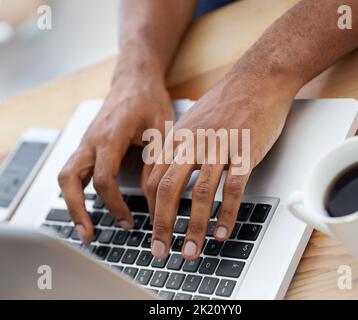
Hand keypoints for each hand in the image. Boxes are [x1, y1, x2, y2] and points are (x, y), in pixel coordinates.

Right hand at [58, 77, 173, 243]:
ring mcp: (86, 141)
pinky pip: (73, 170)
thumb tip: (154, 198)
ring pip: (65, 176)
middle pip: (69, 180)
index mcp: (110, 136)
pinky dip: (77, 190)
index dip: (115, 205)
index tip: (129, 221)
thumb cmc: (150, 100)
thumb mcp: (162, 131)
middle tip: (88, 234)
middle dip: (76, 210)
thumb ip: (156, 163)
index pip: (103, 179)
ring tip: (85, 226)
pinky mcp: (87, 143)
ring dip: (72, 203)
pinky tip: (89, 203)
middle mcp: (91, 140)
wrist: (135, 79)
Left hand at [145, 72, 294, 259]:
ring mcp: (218, 146)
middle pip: (168, 190)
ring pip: (199, 193)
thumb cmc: (226, 102)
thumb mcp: (192, 122)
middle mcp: (192, 143)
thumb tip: (170, 176)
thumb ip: (179, 148)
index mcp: (177, 138)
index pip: (153, 180)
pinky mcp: (244, 150)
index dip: (151, 210)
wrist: (257, 78)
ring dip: (193, 226)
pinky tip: (222, 231)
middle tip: (161, 252)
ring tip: (191, 251)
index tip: (153, 230)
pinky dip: (226, 213)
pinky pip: (232, 188)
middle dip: (161, 226)